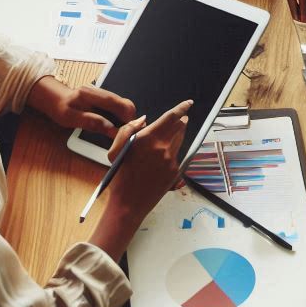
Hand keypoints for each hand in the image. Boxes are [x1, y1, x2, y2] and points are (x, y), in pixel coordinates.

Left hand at [28, 75, 135, 142]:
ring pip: (124, 106)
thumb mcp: (70, 118)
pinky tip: (117, 127)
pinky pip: (119, 108)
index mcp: (90, 94)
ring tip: (124, 133)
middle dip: (130, 119)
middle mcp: (99, 90)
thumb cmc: (60, 109)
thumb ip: (91, 122)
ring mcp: (104, 93)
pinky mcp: (105, 98)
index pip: (116, 103)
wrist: (55, 98)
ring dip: (127, 120)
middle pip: (124, 103)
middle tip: (129, 135)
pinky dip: (122, 118)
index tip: (130, 132)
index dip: (127, 118)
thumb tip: (111, 129)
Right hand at [105, 102, 192, 221]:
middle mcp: (163, 147)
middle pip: (179, 127)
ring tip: (175, 132)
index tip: (188, 103)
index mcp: (148, 138)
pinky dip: (172, 151)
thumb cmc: (119, 176)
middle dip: (181, 121)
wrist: (128, 203)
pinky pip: (177, 156)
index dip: (181, 108)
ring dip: (178, 134)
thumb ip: (129, 129)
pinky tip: (164, 156)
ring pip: (180, 140)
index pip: (171, 117)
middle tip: (181, 118)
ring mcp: (171, 160)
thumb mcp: (116, 149)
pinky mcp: (175, 171)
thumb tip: (144, 120)